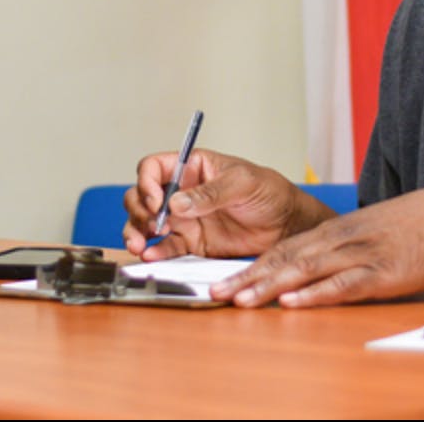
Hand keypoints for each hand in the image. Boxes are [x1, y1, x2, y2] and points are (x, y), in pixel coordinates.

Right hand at [123, 149, 331, 260]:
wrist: (286, 225)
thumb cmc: (268, 192)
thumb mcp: (242, 183)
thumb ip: (210, 193)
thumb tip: (177, 202)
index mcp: (192, 168)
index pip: (153, 168)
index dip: (147, 182)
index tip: (157, 201)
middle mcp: (182, 192)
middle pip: (141, 196)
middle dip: (138, 211)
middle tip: (150, 225)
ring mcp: (184, 219)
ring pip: (147, 223)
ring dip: (137, 232)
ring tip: (141, 245)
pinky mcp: (192, 243)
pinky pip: (166, 248)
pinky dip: (156, 252)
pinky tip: (153, 256)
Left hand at [209, 184, 423, 307]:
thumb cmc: (412, 226)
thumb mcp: (367, 230)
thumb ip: (339, 247)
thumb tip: (311, 268)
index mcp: (334, 231)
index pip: (282, 248)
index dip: (250, 266)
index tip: (223, 282)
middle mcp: (339, 240)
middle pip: (284, 258)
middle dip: (248, 277)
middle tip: (216, 294)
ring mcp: (359, 255)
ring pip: (305, 270)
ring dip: (271, 285)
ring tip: (242, 300)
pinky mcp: (381, 273)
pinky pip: (343, 284)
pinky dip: (316, 293)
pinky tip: (294, 302)